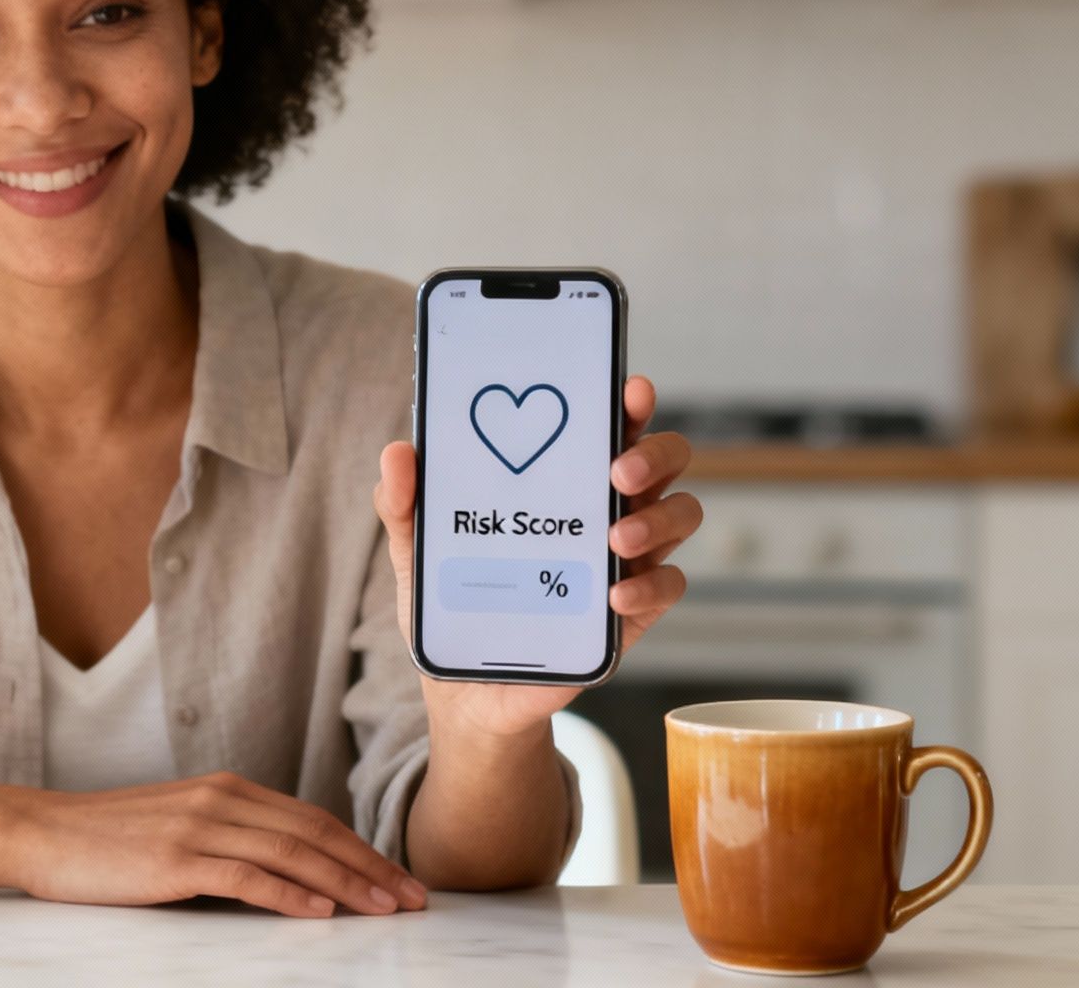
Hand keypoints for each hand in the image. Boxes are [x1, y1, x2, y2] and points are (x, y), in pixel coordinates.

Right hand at [0, 772, 428, 917]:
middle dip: (371, 867)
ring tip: (385, 910)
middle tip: (414, 900)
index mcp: (226, 789)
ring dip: (346, 884)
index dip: (361, 849)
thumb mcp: (177, 825)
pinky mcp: (176, 859)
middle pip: (315, 833)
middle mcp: (221, 799)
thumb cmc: (105, 839)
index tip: (398, 879)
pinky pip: (247, 876)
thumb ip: (229, 836)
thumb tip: (285, 873)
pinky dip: (291, 895)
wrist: (39, 832)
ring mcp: (199, 827)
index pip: (312, 819)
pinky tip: (321, 914)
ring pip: (292, 854)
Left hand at [372, 374, 702, 738]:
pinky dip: (650, 586)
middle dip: (656, 452)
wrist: (464, 691)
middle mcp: (604, 508)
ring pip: (681, 514)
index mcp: (562, 479)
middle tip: (617, 468)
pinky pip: (668, 586)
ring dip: (658, 517)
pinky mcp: (630, 614)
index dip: (627, 402)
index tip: (628, 388)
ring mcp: (624, 560)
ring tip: (616, 536)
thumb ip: (404, 503)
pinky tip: (615, 596)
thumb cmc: (451, 604)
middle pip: (665, 461)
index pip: (608, 426)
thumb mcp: (417, 551)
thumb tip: (398, 453)